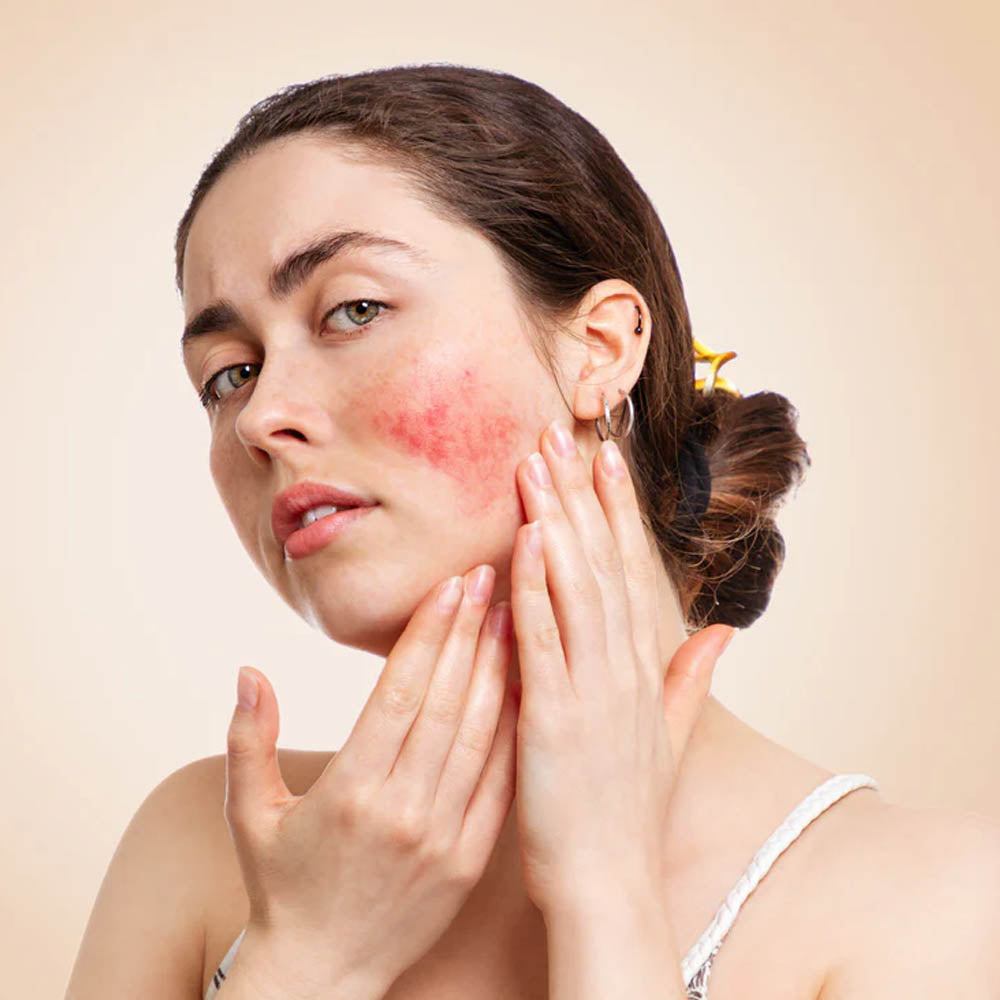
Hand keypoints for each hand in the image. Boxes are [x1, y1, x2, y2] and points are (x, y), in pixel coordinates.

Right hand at [222, 564, 518, 998]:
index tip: (450, 583)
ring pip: (481, 736)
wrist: (322, 976)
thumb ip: (248, 738)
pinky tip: (526, 685)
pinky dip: (514, 730)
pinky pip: (501, 782)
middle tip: (489, 575)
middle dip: (471, 631)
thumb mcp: (247, 813)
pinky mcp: (471, 860)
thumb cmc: (280, 887)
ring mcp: (443, 837)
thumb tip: (249, 670)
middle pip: (447, 702)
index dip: (429, 632)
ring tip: (514, 614)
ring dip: (499, 670)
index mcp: (348, 791)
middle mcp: (402, 810)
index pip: (400, 692)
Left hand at [509, 418, 734, 914]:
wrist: (610, 882)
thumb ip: (691, 677)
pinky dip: (537, 585)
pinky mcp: (555, 715)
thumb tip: (722, 632)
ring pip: (576, 585)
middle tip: (562, 433)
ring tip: (539, 462)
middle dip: (581, 494)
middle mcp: (623, 666)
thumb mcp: (670, 735)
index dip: (617, 509)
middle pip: (602, 561)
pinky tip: (527, 537)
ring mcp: (592, 688)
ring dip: (556, 519)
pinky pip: (545, 637)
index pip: (630, 569)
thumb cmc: (629, 811)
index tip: (605, 456)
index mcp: (642, 667)